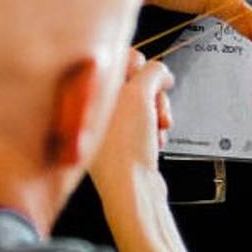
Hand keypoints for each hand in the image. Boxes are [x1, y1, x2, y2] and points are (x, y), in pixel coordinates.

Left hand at [88, 51, 173, 197]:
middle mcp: (95, 108)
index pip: (115, 61)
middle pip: (135, 82)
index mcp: (90, 92)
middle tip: (154, 104)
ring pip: (144, 104)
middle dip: (153, 93)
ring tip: (157, 126)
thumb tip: (161, 72)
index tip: (148, 72)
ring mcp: (108, 127)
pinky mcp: (122, 143)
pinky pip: (144, 124)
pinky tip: (154, 140)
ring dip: (157, 112)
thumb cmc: (125, 148)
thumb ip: (153, 71)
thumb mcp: (140, 94)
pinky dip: (154, 129)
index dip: (138, 64)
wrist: (133, 190)